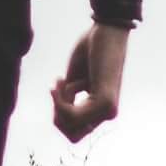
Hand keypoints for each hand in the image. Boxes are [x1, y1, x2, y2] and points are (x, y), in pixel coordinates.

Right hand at [50, 23, 127, 140]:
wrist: (107, 30)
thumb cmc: (90, 50)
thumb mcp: (74, 80)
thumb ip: (69, 102)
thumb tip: (59, 120)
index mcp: (101, 109)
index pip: (75, 132)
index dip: (59, 115)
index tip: (58, 90)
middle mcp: (107, 113)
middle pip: (71, 135)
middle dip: (57, 115)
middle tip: (58, 88)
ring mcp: (108, 110)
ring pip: (69, 126)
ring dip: (58, 104)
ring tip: (62, 80)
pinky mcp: (104, 102)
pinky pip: (71, 115)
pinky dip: (60, 100)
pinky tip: (62, 80)